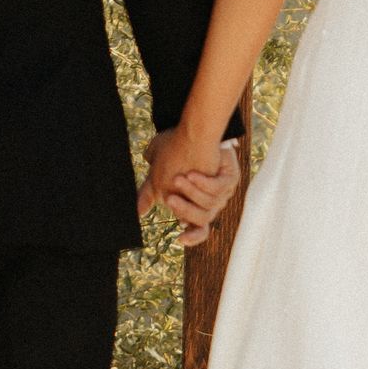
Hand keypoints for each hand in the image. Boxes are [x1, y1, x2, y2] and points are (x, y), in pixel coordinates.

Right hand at [138, 131, 241, 248]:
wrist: (193, 129)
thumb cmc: (175, 153)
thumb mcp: (157, 175)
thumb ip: (148, 195)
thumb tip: (137, 212)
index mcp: (195, 205)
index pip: (197, 229)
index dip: (191, 237)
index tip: (180, 239)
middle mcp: (210, 202)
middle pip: (201, 219)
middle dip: (185, 209)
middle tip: (171, 197)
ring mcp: (222, 192)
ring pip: (209, 204)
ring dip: (193, 192)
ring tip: (180, 178)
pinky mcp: (230, 178)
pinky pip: (218, 186)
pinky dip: (204, 182)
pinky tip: (193, 173)